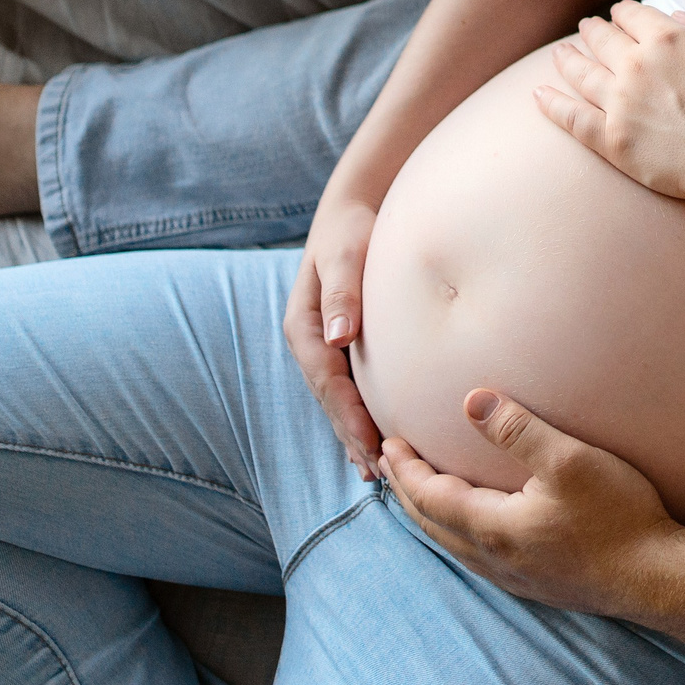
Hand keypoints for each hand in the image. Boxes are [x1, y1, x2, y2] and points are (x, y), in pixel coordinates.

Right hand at [284, 192, 384, 476]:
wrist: (352, 211)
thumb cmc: (350, 231)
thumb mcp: (344, 255)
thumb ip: (341, 292)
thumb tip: (339, 336)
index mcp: (303, 327)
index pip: (327, 382)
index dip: (348, 416)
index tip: (371, 445)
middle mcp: (310, 343)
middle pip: (331, 400)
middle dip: (352, 436)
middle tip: (380, 474)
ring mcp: (324, 348)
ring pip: (339, 400)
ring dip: (354, 434)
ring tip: (378, 472)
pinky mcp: (343, 347)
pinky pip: (350, 388)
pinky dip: (361, 416)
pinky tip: (377, 442)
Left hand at [383, 389, 683, 625]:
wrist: (659, 578)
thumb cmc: (618, 516)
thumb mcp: (569, 460)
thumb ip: (519, 429)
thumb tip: (471, 400)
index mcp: (492, 528)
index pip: (430, 497)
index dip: (405, 470)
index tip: (388, 443)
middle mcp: (495, 559)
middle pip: (432, 525)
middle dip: (407, 492)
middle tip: (389, 464)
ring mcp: (515, 578)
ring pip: (453, 546)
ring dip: (429, 516)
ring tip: (421, 494)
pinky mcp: (537, 585)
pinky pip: (477, 558)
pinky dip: (456, 535)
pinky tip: (473, 529)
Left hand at [534, 1, 684, 209]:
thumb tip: (677, 16)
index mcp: (666, 37)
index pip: (632, 14)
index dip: (622, 12)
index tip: (618, 15)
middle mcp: (635, 64)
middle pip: (602, 39)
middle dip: (592, 30)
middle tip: (585, 27)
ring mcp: (619, 102)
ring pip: (581, 73)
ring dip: (567, 60)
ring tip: (558, 54)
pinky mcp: (611, 139)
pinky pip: (572, 118)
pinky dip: (552, 105)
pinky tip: (537, 96)